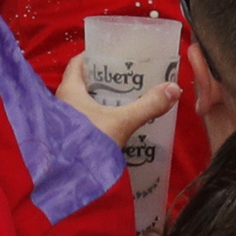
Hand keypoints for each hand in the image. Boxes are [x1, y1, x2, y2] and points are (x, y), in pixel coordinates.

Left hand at [53, 52, 174, 150]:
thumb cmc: (87, 143)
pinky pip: (86, 119)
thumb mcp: (121, 122)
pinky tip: (117, 122)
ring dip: (103, 100)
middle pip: (84, 82)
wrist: (68, 181)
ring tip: (127, 98)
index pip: (78, 63)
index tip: (114, 54)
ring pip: (85, 102)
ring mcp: (64, 122)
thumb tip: (174, 89)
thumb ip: (147, 106)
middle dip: (105, 80)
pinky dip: (100, 117)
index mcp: (69, 90)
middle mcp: (61, 103)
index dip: (95, 55)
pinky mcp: (69, 138)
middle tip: (128, 77)